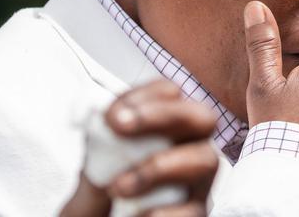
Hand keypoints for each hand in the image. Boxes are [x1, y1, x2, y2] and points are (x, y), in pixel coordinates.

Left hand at [60, 79, 218, 216]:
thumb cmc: (102, 200)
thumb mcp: (93, 169)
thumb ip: (99, 145)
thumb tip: (96, 117)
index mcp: (167, 129)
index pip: (170, 93)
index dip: (143, 96)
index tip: (110, 116)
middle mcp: (190, 150)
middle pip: (202, 117)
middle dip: (162, 115)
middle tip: (119, 126)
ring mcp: (198, 185)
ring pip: (205, 160)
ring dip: (159, 167)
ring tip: (119, 187)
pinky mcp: (196, 216)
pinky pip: (193, 210)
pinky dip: (163, 212)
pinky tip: (136, 215)